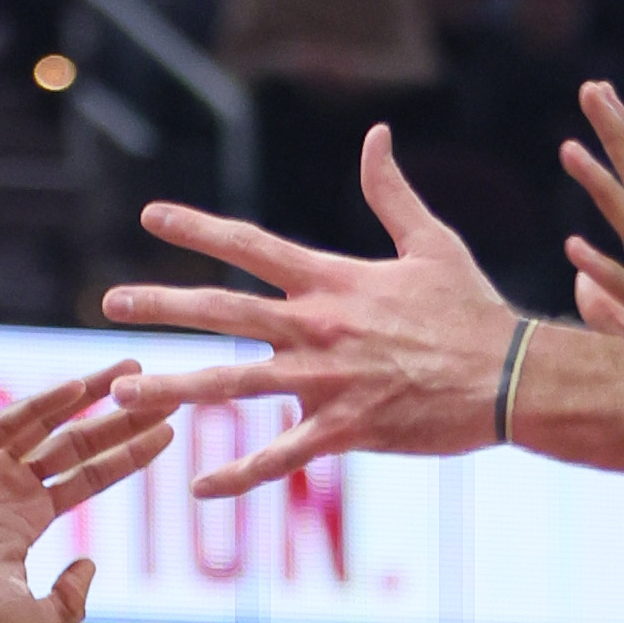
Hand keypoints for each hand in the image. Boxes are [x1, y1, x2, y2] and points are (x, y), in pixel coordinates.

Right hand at [0, 365, 173, 622]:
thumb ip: (72, 599)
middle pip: (76, 443)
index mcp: (29, 517)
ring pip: (46, 423)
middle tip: (161, 392)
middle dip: (118, 417)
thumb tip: (90, 563)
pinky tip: (77, 387)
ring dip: (88, 394)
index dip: (127, 454)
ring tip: (129, 371)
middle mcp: (10, 487)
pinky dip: (39, 404)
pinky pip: (4, 423)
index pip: (90, 477)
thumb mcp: (40, 618)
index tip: (165, 432)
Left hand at [102, 127, 517, 498]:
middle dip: (162, 304)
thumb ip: (390, 192)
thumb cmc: (473, 311)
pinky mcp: (346, 429)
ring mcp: (328, 380)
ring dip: (175, 387)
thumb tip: (376, 135)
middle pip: (224, 309)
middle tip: (111, 303)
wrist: (512, 377)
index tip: (151, 217)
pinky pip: (281, 455)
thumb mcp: (432, 242)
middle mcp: (318, 326)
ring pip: (235, 384)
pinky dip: (240, 474)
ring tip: (125, 394)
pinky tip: (199, 487)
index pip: (251, 245)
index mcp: (333, 280)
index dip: (198, 228)